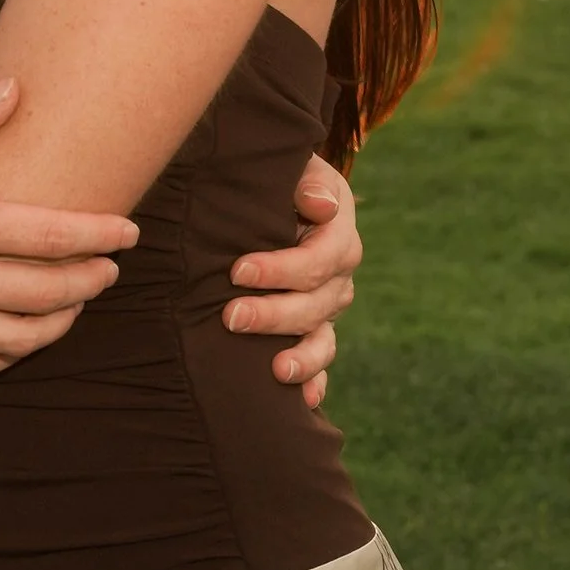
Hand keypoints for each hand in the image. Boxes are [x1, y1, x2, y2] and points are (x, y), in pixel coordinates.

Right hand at [0, 77, 138, 379]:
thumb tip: (19, 90)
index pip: (49, 235)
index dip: (98, 235)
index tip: (128, 232)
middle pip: (45, 292)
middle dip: (90, 281)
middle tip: (110, 268)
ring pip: (17, 339)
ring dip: (59, 323)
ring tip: (77, 303)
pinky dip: (10, 354)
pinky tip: (24, 334)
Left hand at [222, 149, 360, 408]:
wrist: (272, 198)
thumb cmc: (275, 179)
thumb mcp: (293, 167)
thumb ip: (306, 182)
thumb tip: (322, 206)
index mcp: (337, 233)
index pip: (319, 258)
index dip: (281, 268)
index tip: (237, 271)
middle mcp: (338, 275)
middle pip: (317, 304)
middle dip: (275, 314)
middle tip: (231, 318)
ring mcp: (327, 307)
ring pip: (323, 339)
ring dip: (303, 358)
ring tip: (278, 371)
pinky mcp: (313, 331)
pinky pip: (320, 362)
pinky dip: (314, 383)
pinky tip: (304, 402)